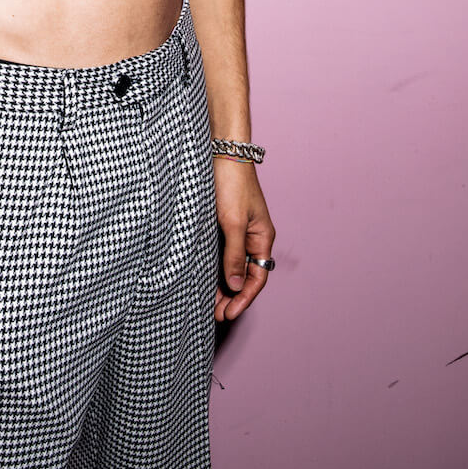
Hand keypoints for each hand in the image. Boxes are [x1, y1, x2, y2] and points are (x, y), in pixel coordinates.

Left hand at [213, 158, 274, 321]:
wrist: (222, 152)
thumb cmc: (231, 184)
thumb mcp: (233, 222)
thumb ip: (233, 254)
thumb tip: (235, 285)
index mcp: (263, 237)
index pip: (257, 277)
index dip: (244, 298)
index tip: (229, 314)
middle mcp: (253, 236)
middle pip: (246, 275)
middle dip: (233, 297)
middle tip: (218, 316)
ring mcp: (238, 230)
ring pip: (233, 266)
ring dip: (223, 286)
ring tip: (211, 306)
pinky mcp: (223, 223)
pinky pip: (222, 252)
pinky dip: (216, 268)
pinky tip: (205, 280)